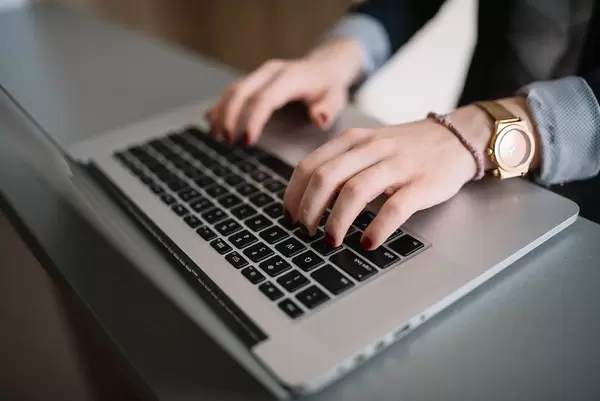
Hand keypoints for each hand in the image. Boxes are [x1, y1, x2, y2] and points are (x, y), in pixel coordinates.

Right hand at [206, 38, 362, 144]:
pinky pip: (231, 91)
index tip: (247, 142)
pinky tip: (212, 122)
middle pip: (241, 91)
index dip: (253, 120)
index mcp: (290, 77)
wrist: (323, 68)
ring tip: (216, 136)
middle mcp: (270, 72)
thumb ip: (328, 109)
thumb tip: (318, 118)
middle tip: (228, 141)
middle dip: (231, 116)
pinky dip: (220, 107)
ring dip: (221, 112)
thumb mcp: (336, 98)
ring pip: (232, 90)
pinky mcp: (252, 80)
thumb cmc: (328, 87)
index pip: (265, 98)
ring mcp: (259, 74)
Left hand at [283, 99, 540, 249]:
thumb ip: (342, 163)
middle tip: (306, 232)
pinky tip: (368, 243)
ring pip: (355, 191)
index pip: (310, 165)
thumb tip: (308, 199)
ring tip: (331, 241)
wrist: (458, 137)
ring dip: (337, 221)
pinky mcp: (422, 183)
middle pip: (327, 178)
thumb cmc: (407, 147)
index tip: (289, 216)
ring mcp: (398, 164)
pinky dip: (377, 228)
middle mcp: (372, 148)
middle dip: (309, 210)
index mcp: (354, 140)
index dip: (294, 194)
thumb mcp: (369, 145)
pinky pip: (394, 208)